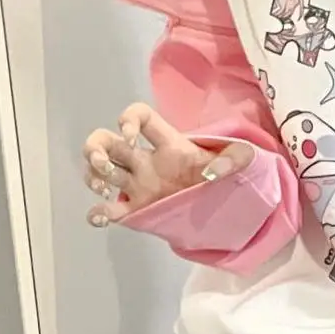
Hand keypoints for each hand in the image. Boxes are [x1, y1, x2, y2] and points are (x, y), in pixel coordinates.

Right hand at [82, 103, 254, 227]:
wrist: (226, 202)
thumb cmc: (228, 172)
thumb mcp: (241, 159)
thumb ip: (235, 158)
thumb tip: (213, 174)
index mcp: (168, 142)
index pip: (140, 116)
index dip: (129, 119)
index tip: (131, 136)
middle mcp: (146, 159)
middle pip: (106, 141)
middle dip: (96, 147)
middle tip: (105, 164)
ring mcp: (138, 184)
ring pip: (100, 171)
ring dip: (92, 175)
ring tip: (105, 188)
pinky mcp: (138, 208)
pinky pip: (110, 209)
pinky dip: (97, 213)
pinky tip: (99, 217)